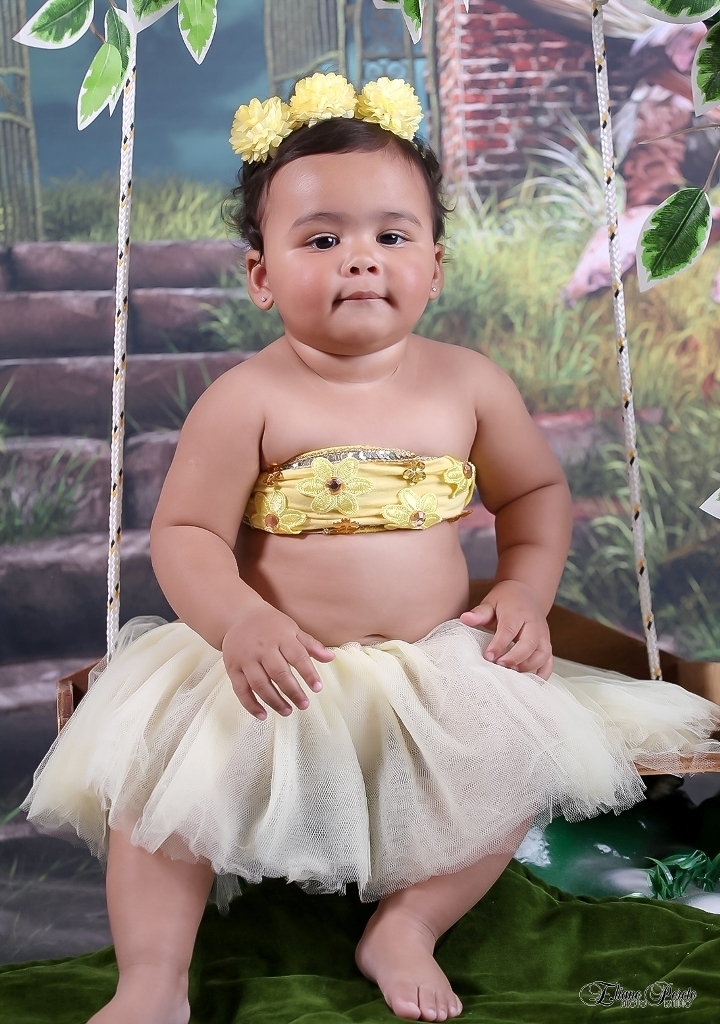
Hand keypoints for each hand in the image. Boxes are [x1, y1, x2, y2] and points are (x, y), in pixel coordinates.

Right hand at [222, 603, 335, 719]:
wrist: (239, 616)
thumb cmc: (270, 625)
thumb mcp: (292, 629)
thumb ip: (311, 645)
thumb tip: (331, 658)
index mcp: (281, 637)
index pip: (297, 656)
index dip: (309, 673)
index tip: (318, 688)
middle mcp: (262, 648)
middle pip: (278, 673)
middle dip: (293, 692)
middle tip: (304, 705)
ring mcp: (246, 659)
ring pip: (260, 684)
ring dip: (274, 701)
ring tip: (288, 711)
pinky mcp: (233, 668)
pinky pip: (240, 690)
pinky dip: (250, 705)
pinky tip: (262, 715)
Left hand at [459, 580, 553, 678]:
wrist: (526, 593)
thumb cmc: (505, 600)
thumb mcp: (490, 602)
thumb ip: (479, 613)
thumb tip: (465, 618)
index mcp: (518, 612)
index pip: (509, 629)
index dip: (499, 644)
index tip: (488, 656)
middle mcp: (534, 623)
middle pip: (530, 642)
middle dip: (515, 657)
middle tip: (500, 665)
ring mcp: (543, 634)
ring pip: (542, 653)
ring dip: (529, 665)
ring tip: (512, 673)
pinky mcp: (547, 643)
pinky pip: (549, 660)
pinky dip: (544, 673)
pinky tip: (532, 682)